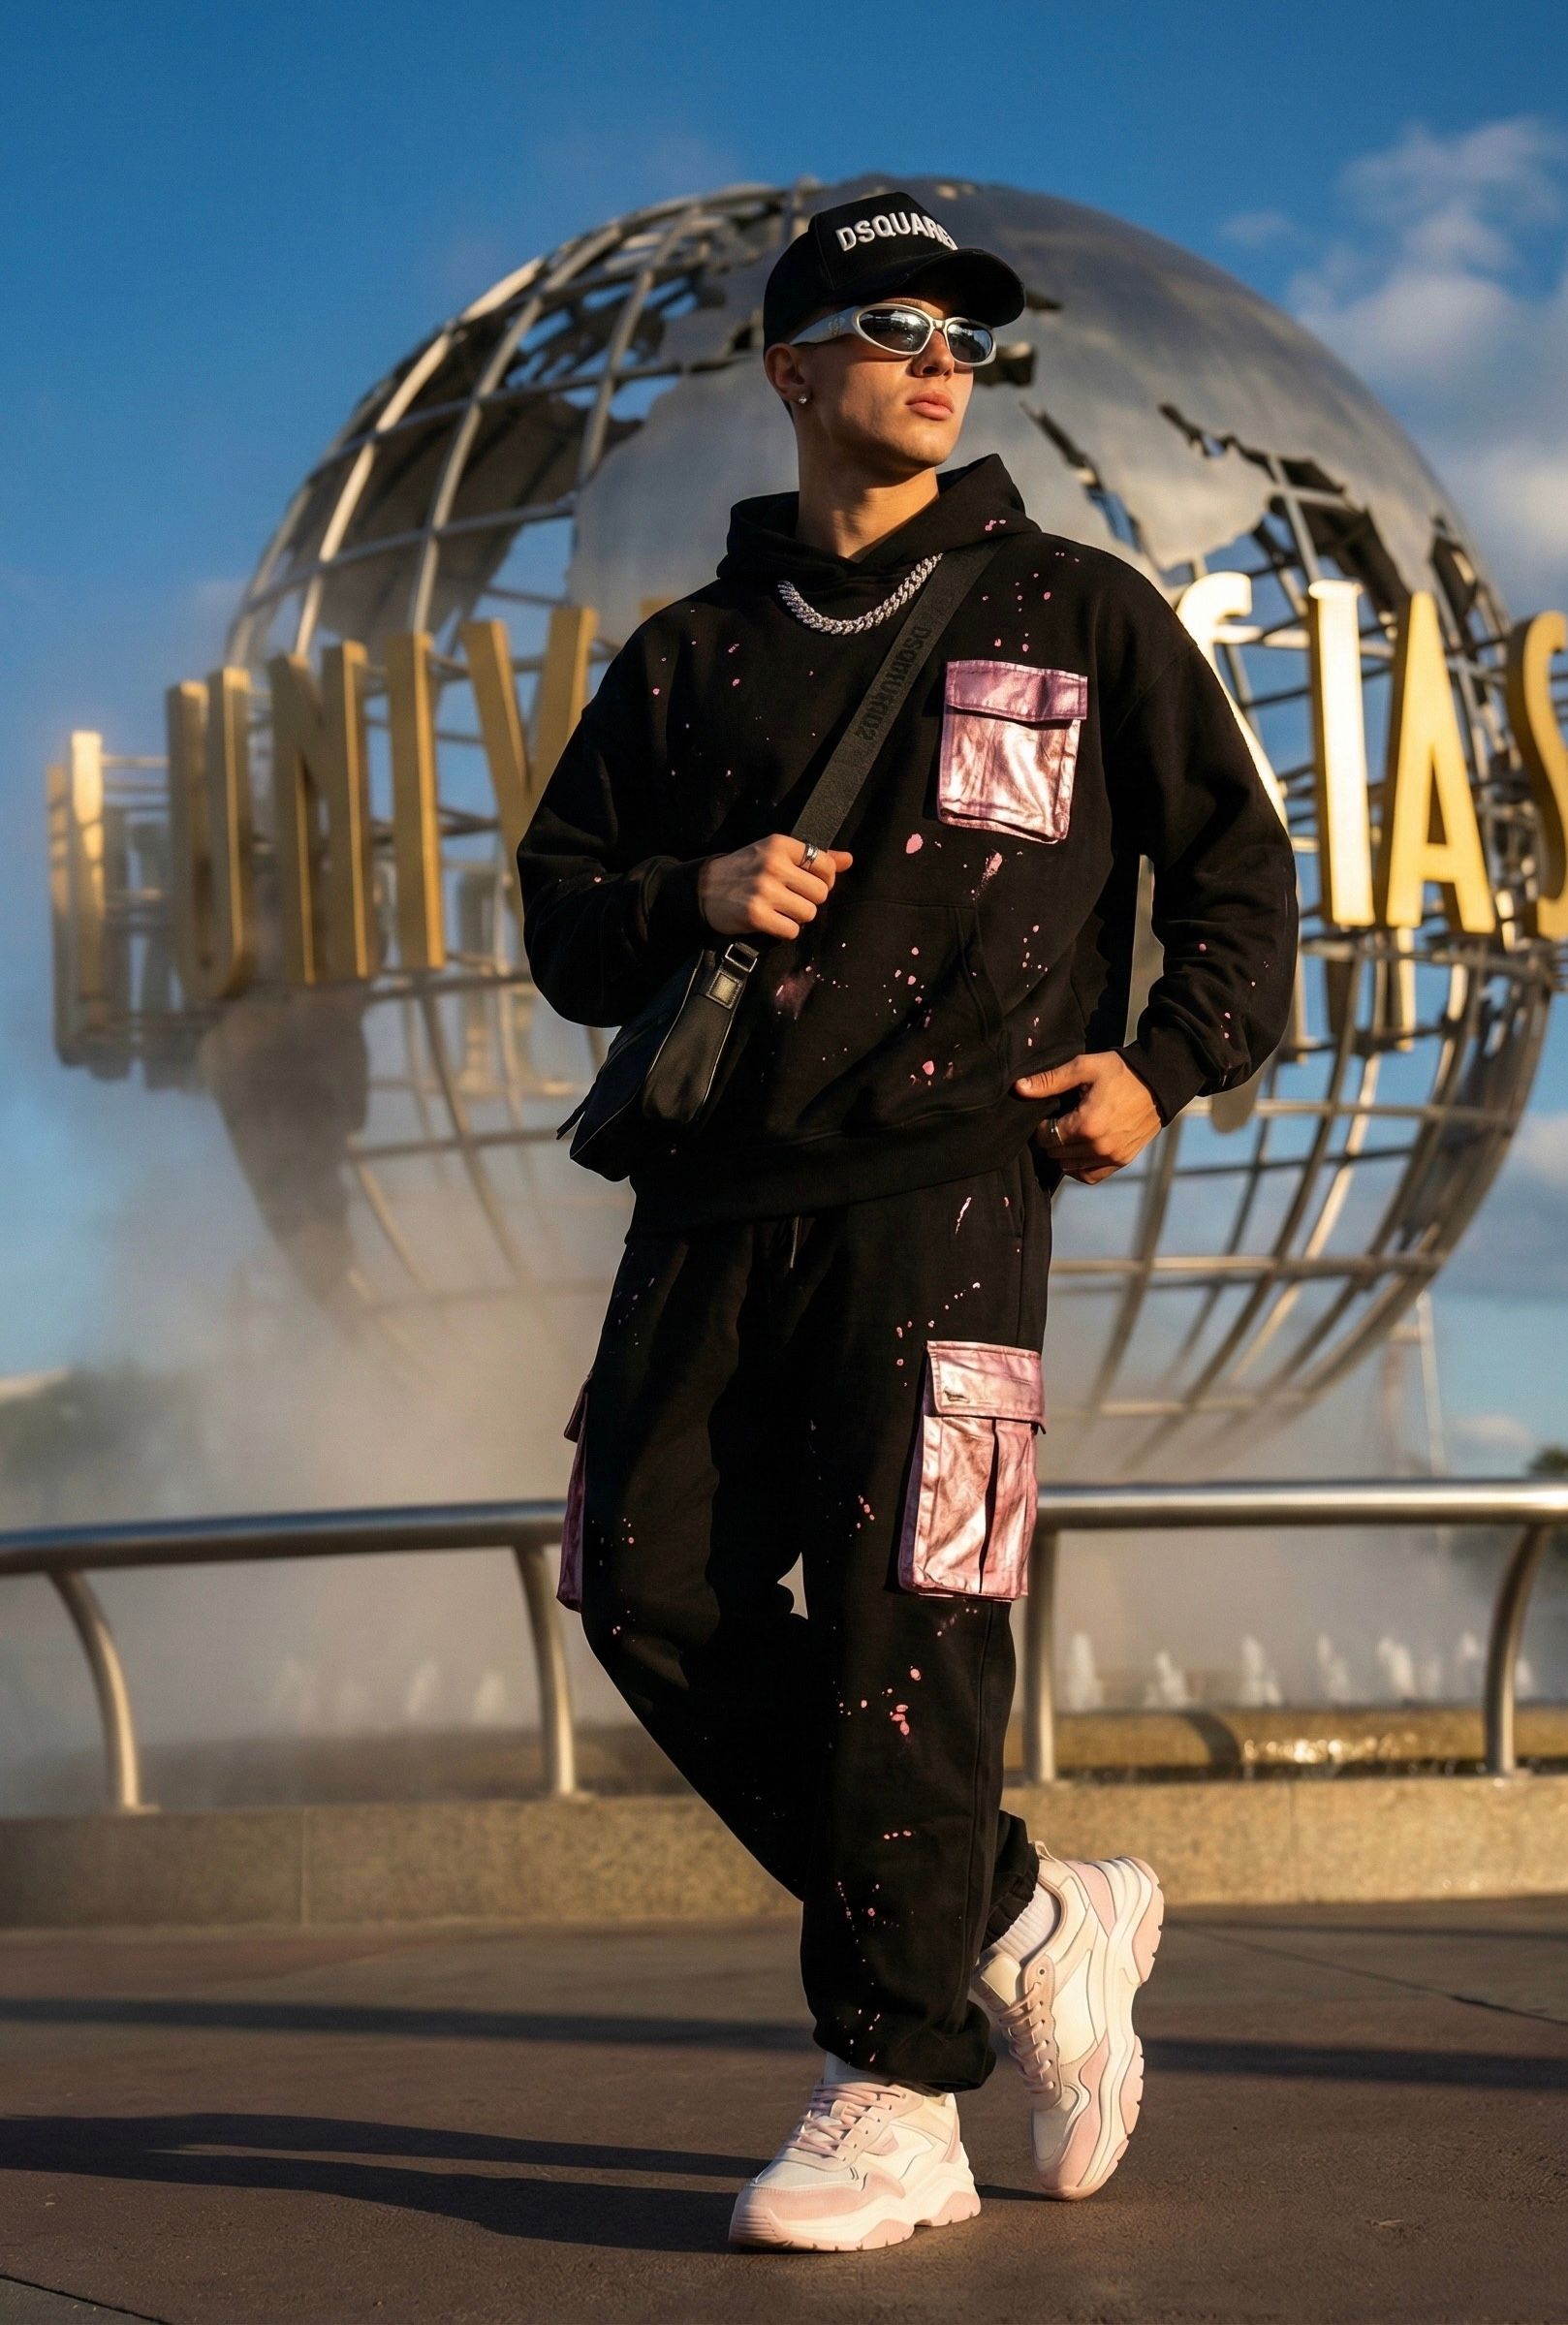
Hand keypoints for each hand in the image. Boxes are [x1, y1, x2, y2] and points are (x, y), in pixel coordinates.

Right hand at [697, 834, 852, 941]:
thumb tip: (848, 859)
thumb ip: (813, 857)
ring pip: (808, 913)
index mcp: (780, 845)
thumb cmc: (743, 870)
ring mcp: (764, 891)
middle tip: (791, 900)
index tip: (808, 884)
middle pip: (820, 893)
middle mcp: (773, 865)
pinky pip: (791, 930)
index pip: (826, 865)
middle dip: (809, 901)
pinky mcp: (756, 915)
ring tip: (780, 910)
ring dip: (797, 917)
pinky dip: (784, 931)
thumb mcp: (774, 854)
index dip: (824, 880)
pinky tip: (771, 921)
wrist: (702, 888)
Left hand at [1014, 1052, 1161, 1183]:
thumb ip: (1050, 1081)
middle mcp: (1098, 1147)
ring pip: (1069, 1167)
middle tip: (1059, 1121)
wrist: (1159, 1082)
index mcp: (1086, 1125)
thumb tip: (1018, 1089)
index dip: (1042, 1126)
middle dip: (1052, 1139)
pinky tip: (1078, 1150)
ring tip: (1070, 1133)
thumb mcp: (1084, 1068)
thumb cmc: (1120, 1072)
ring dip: (1064, 1154)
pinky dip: (1079, 1168)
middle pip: (1056, 1154)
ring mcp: (1112, 1157)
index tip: (1050, 1114)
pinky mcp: (1122, 1161)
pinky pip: (1090, 1176)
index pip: (1046, 1137)